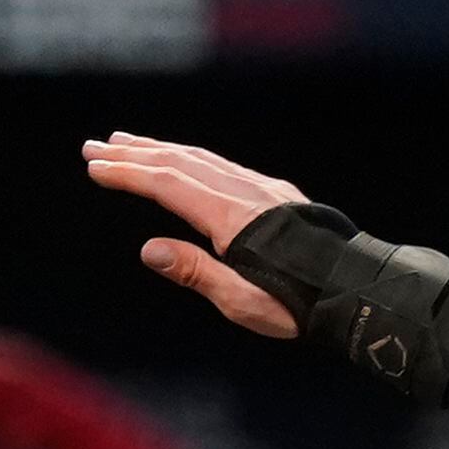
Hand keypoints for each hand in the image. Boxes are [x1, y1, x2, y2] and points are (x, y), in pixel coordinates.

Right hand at [84, 132, 306, 339]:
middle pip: (180, 162)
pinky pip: (222, 165)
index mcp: (231, 219)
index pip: (168, 185)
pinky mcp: (276, 193)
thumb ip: (194, 273)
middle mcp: (245, 193)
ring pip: (202, 158)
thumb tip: (149, 249)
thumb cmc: (297, 305)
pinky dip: (191, 157)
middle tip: (94, 146)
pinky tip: (183, 160)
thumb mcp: (241, 302)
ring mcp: (263, 189)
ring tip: (129, 143)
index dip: (129, 174)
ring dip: (161, 148)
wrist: (354, 289)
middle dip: (134, 153)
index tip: (95, 166)